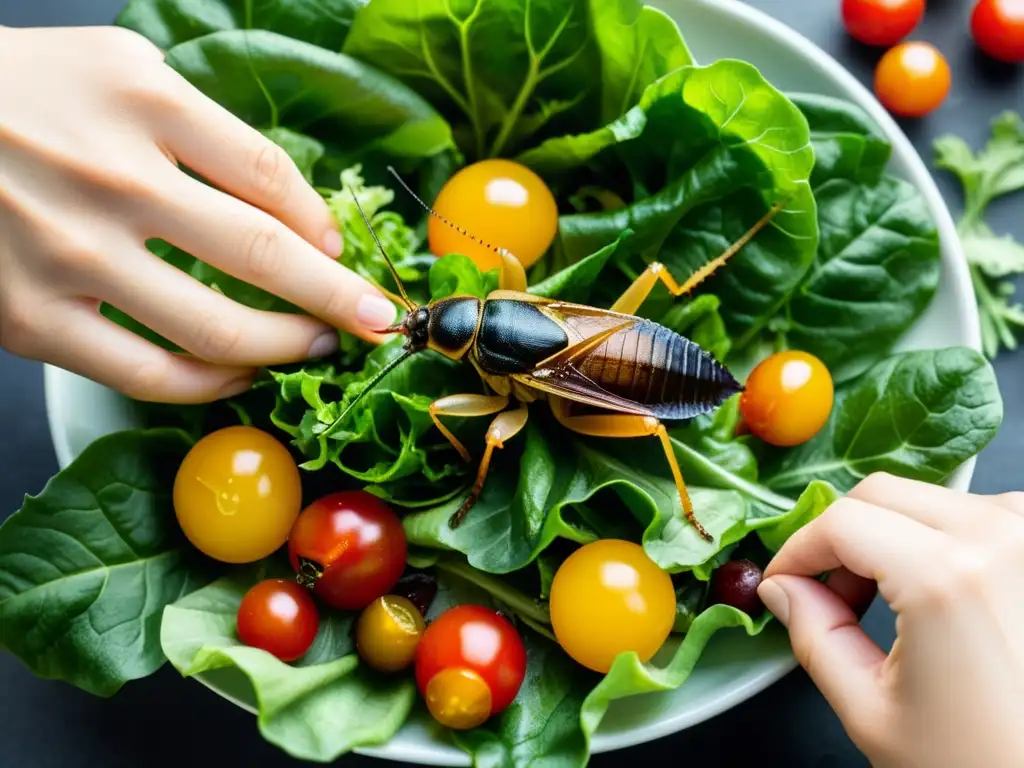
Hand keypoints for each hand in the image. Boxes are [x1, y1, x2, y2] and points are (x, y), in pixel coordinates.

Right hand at [0, 25, 395, 402]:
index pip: (272, 179)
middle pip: (264, 257)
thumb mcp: (122, 71)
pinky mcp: (32, 320)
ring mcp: (71, 256)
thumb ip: (212, 132)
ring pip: (215, 331)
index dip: (326, 229)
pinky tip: (239, 377)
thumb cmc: (26, 94)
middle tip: (377, 321)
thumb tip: (298, 216)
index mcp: (142, 101)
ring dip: (286, 348)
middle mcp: (113, 180)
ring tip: (316, 347)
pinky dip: (211, 387)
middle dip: (340, 300)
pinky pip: (148, 375)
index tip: (345, 257)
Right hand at [758, 472, 1023, 767]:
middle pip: (880, 494)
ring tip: (879, 596)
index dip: (797, 550)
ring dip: (888, 534)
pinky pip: (978, 515)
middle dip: (836, 538)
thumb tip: (784, 589)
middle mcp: (999, 539)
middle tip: (823, 592)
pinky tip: (928, 589)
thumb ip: (814, 636)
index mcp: (946, 577)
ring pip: (927, 498)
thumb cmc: (984, 765)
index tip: (783, 580)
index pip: (841, 523)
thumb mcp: (871, 712)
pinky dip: (938, 538)